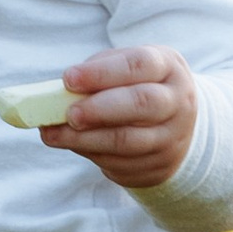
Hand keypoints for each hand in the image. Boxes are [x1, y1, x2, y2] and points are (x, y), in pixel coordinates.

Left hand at [40, 45, 197, 196]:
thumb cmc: (138, 87)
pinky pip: (121, 163)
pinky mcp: (160, 166)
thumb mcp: (126, 70)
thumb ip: (97, 74)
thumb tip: (58, 93)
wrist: (176, 126)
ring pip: (128, 141)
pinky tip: (73, 145)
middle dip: (99, 108)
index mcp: (169, 67)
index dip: (101, 73)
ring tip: (54, 134)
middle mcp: (179, 101)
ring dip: (86, 139)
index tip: (68, 79)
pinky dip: (91, 154)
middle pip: (142, 103)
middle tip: (69, 113)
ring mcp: (173, 137)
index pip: (139, 65)